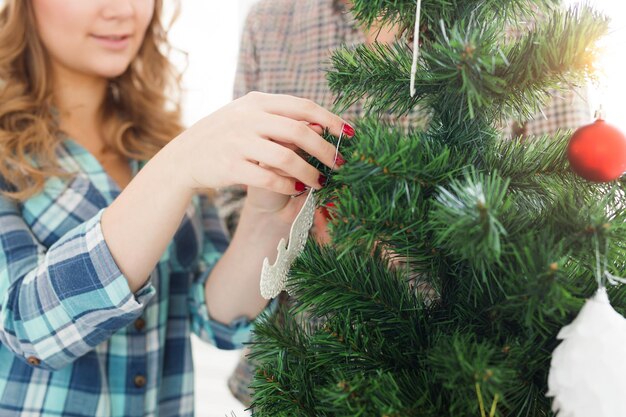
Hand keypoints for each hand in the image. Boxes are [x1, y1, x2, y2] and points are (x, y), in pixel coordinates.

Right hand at [170, 92, 350, 216]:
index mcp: (258, 102)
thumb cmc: (225, 136)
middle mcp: (248, 118)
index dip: (330, 119)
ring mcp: (238, 141)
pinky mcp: (230, 166)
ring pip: (286, 157)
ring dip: (309, 172)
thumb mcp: (248, 117)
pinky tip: (298, 190)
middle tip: (339, 165)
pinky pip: (268, 178)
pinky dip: (287, 185)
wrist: (184, 157)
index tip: (349, 134)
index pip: (303, 106)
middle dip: (325, 150)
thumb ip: (280, 119)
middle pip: (300, 131)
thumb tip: (321, 126)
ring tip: (321, 182)